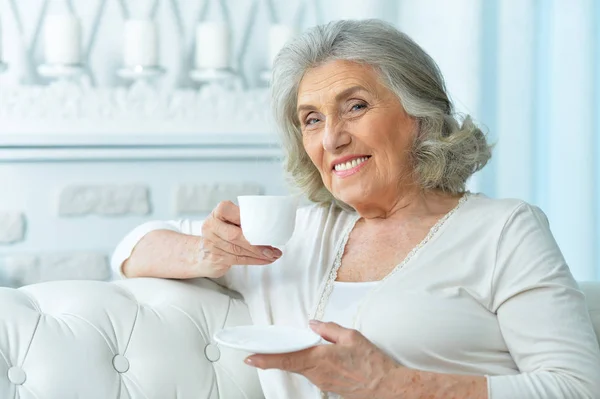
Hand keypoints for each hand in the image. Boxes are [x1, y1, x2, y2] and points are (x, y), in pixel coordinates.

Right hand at [199, 201, 281, 277]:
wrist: (202, 251)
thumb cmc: (223, 230)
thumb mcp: (231, 218)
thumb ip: (245, 219)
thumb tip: (270, 225)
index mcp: (219, 211)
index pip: (237, 216)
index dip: (252, 224)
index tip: (266, 229)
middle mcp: (211, 226)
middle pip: (236, 236)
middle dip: (256, 245)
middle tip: (272, 250)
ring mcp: (211, 243)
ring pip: (238, 250)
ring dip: (258, 255)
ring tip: (273, 255)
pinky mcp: (215, 257)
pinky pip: (237, 260)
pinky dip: (253, 260)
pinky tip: (264, 260)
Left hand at [245, 320, 400, 397]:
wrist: (385, 387)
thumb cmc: (371, 363)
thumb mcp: (351, 337)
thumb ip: (329, 329)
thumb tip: (314, 325)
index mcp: (320, 358)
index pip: (286, 358)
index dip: (266, 359)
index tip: (250, 357)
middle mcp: (317, 373)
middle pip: (290, 364)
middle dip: (273, 357)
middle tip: (258, 351)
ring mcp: (322, 382)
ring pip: (300, 368)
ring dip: (291, 359)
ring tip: (286, 349)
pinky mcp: (328, 386)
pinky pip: (311, 373)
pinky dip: (305, 364)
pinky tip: (310, 357)